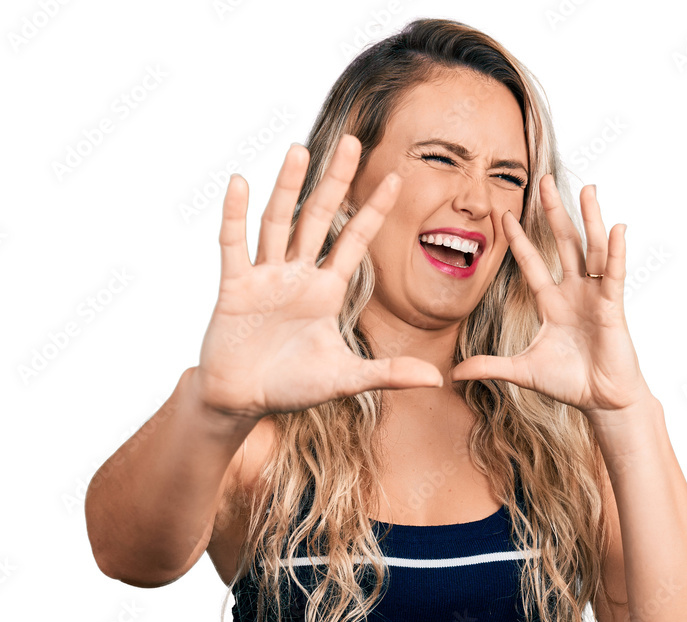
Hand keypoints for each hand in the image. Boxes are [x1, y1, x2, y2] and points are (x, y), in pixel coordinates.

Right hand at [194, 134, 443, 419]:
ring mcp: (265, 278)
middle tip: (353, 140)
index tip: (397, 177)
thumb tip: (435, 379)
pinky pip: (234, 247)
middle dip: (336, 181)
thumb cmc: (291, 387)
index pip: (354, 241)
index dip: (374, 211)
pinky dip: (235, 216)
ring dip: (287, 188)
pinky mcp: (234, 288)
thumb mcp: (346, 380)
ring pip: (278, 223)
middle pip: (319, 218)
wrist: (242, 400)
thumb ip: (388, 375)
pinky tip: (240, 183)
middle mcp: (298, 276)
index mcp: (326, 291)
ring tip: (300, 149)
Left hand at [450, 175, 651, 417]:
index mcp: (552, 303)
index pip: (532, 263)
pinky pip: (614, 274)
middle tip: (544, 180)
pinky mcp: (612, 306)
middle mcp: (574, 293)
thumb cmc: (568, 383)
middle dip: (553, 212)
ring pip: (591, 249)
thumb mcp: (521, 371)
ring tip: (587, 188)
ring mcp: (594, 296)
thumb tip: (454, 373)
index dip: (519, 239)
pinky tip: (617, 228)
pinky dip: (616, 252)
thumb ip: (489, 366)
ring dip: (589, 218)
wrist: (600, 401)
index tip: (504, 214)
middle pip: (563, 243)